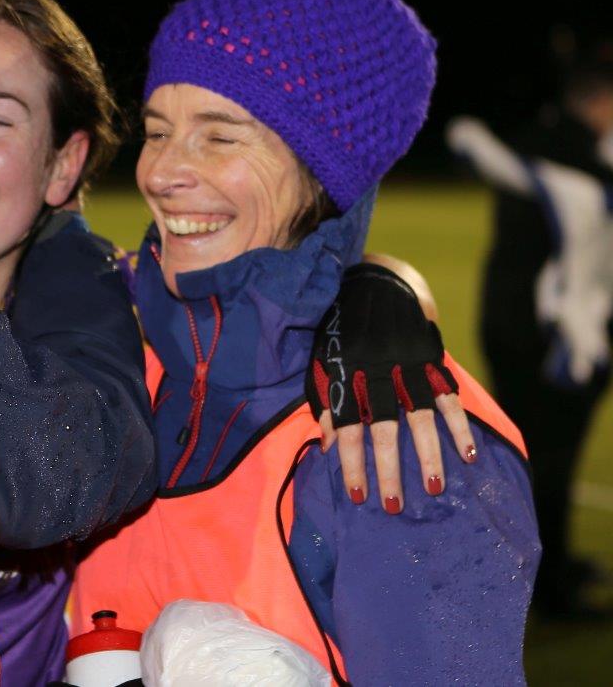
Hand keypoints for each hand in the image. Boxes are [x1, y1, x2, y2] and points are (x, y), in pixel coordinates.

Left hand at [305, 263, 477, 513]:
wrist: (374, 284)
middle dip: (388, 468)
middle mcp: (376, 371)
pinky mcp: (431, 358)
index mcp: (344, 374)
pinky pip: (448, 395)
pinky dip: (459, 424)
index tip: (356, 494)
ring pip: (420, 415)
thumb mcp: (322, 363)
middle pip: (384, 426)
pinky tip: (467, 453)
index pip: (346, 426)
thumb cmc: (340, 333)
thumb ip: (324, 403)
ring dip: (428, 454)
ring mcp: (407, 364)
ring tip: (433, 488)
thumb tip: (325, 447)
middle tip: (393, 505)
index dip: (350, 461)